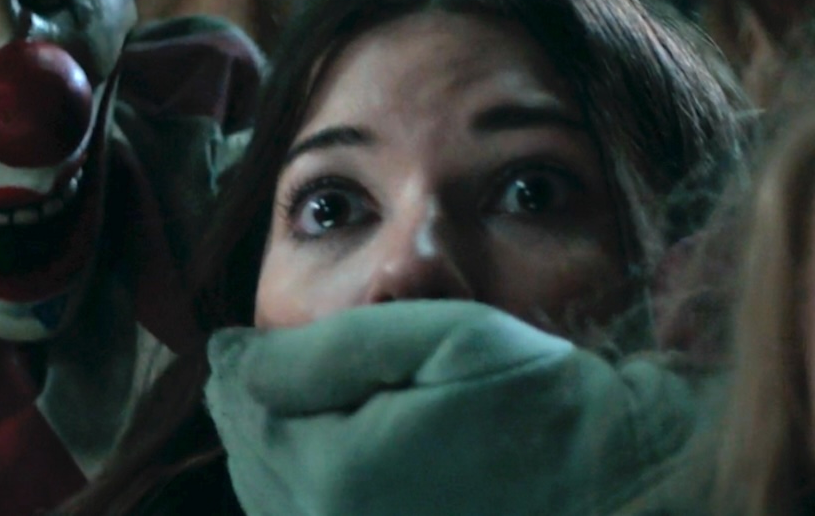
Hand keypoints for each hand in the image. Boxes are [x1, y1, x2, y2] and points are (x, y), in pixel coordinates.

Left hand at [205, 301, 699, 515]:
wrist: (611, 483)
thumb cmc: (534, 401)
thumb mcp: (436, 341)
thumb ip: (323, 349)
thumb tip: (226, 357)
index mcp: (338, 473)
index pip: (245, 404)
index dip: (237, 363)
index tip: (235, 340)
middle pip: (248, 454)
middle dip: (244, 404)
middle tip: (247, 366)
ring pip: (265, 496)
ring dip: (262, 447)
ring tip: (277, 405)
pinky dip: (291, 490)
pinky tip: (315, 460)